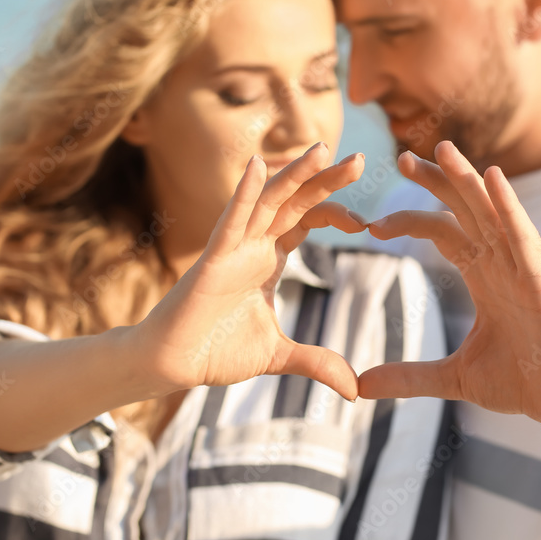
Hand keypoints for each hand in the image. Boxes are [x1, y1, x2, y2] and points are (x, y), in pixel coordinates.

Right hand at [130, 143, 365, 400]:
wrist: (172, 365)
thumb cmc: (216, 352)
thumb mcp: (279, 355)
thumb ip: (318, 363)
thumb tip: (356, 389)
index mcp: (268, 259)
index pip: (307, 220)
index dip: (335, 213)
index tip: (368, 224)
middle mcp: (252, 246)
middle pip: (295, 202)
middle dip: (326, 180)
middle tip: (362, 160)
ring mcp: (232, 250)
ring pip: (268, 203)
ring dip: (295, 175)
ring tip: (323, 150)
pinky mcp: (212, 262)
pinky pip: (230, 223)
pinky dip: (244, 195)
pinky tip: (258, 167)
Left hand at [359, 141, 540, 424]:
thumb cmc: (524, 382)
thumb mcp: (454, 378)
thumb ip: (409, 377)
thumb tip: (361, 385)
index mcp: (485, 277)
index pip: (445, 233)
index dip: (411, 221)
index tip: (372, 225)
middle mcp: (504, 264)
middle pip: (465, 210)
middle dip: (436, 182)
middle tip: (402, 159)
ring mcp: (524, 269)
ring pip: (492, 212)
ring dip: (467, 179)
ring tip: (442, 149)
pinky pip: (524, 237)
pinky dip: (509, 207)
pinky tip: (492, 178)